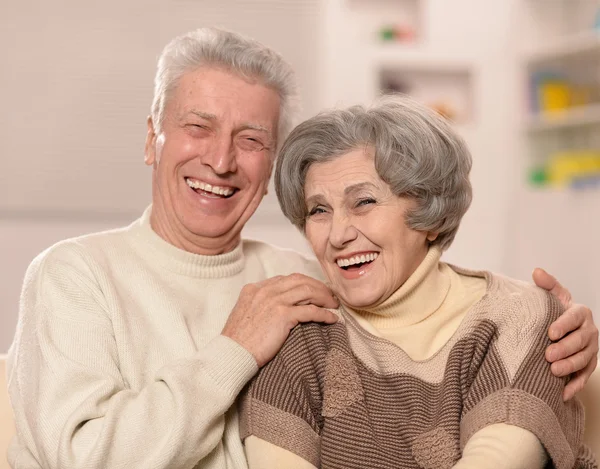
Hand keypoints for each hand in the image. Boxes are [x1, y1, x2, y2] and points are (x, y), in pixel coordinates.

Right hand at [222, 273, 338, 366]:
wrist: (232, 353)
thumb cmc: (238, 340)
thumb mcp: (245, 313)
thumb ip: (260, 304)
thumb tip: (277, 307)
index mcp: (256, 288)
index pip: (287, 279)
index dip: (305, 283)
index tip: (315, 290)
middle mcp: (266, 290)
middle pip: (300, 280)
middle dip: (318, 286)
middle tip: (329, 296)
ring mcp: (274, 301)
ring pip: (308, 291)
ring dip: (324, 297)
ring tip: (333, 305)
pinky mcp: (283, 315)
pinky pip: (311, 310)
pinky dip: (325, 314)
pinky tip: (332, 319)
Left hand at [532, 268, 598, 400]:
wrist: (559, 329)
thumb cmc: (554, 311)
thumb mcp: (551, 297)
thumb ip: (547, 285)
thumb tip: (537, 271)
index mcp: (580, 312)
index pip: (574, 317)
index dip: (564, 324)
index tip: (550, 331)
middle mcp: (589, 331)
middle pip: (580, 341)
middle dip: (565, 349)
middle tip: (548, 355)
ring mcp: (591, 349)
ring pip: (584, 359)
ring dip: (570, 366)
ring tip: (553, 371)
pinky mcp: (588, 365)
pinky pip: (584, 376)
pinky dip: (574, 385)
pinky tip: (562, 393)